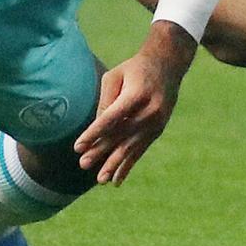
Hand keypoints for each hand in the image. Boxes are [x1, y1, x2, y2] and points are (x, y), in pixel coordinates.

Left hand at [73, 21, 195, 185]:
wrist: (167, 65)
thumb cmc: (134, 69)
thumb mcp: (115, 77)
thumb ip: (105, 101)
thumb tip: (96, 128)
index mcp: (136, 95)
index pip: (111, 119)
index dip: (93, 134)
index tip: (78, 146)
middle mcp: (149, 111)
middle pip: (120, 136)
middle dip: (101, 152)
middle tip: (83, 165)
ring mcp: (157, 123)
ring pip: (131, 148)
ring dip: (114, 164)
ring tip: (100, 180)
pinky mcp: (158, 130)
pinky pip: (140, 151)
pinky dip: (128, 165)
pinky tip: (117, 179)